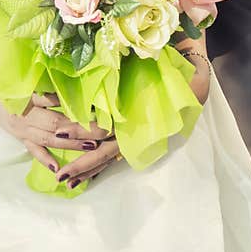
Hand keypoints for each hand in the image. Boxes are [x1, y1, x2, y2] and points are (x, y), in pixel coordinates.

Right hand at [0, 93, 111, 172]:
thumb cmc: (10, 82)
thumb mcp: (28, 79)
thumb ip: (49, 85)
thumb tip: (77, 87)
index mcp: (28, 97)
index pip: (56, 103)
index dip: (76, 107)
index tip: (99, 110)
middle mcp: (25, 114)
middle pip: (56, 123)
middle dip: (81, 128)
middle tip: (104, 131)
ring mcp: (22, 128)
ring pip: (48, 138)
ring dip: (70, 144)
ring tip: (91, 146)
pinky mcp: (20, 138)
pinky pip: (33, 150)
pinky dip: (45, 158)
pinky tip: (57, 168)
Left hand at [54, 53, 211, 187]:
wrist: (191, 85)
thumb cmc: (168, 77)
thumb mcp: (148, 73)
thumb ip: (126, 77)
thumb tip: (101, 69)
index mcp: (134, 116)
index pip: (103, 127)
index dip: (81, 130)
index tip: (59, 131)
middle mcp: (134, 132)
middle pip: (103, 152)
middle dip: (81, 164)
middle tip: (60, 176)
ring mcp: (134, 139)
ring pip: (108, 159)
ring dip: (88, 171)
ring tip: (67, 183)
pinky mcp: (132, 140)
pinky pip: (112, 158)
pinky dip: (98, 168)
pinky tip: (83, 178)